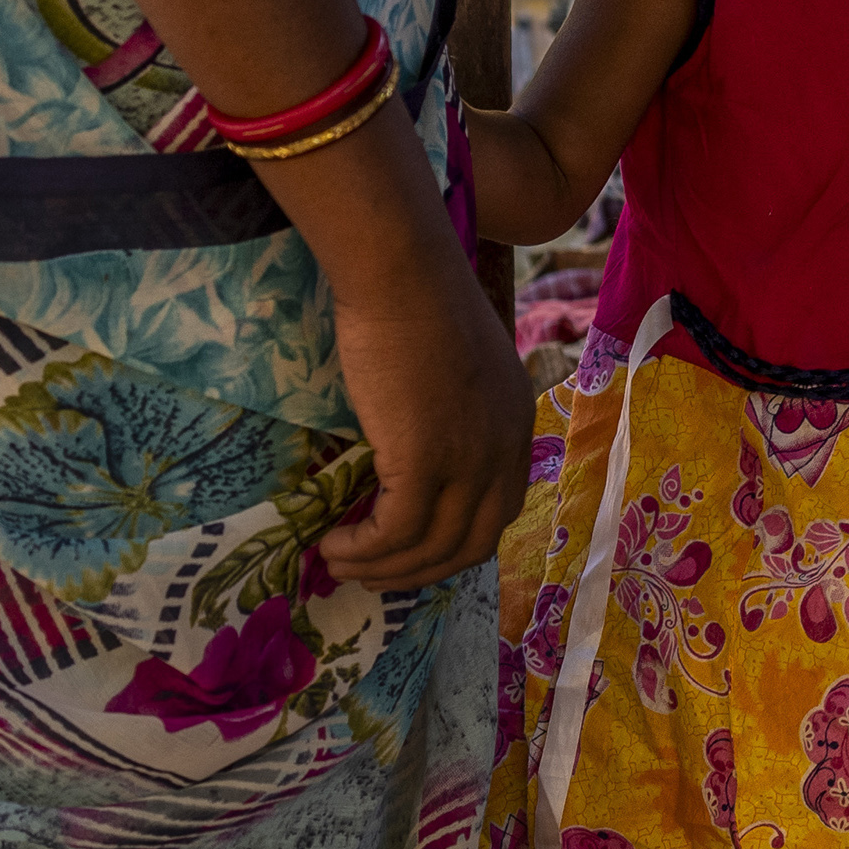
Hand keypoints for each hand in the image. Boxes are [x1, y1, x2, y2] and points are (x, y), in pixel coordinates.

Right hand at [317, 253, 531, 589]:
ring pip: (432, 547)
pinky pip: (397, 532)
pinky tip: (333, 545)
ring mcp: (471, 458)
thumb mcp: (452, 365)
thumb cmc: (414, 302)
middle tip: (373, 575)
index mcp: (515, 425)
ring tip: (339, 562)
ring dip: (383, 568)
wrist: (401, 273)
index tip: (411, 552)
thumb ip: (449, 409)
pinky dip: (364, 550)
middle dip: (421, 570)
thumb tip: (408, 445)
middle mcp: (505, 449)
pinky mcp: (427, 460)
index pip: (499, 510)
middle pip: (473, 542)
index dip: (454, 543)